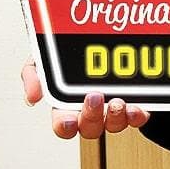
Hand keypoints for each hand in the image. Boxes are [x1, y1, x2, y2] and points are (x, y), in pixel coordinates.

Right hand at [21, 58, 149, 138]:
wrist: (107, 40)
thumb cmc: (70, 58)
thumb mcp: (46, 59)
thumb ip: (33, 74)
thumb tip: (32, 97)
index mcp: (68, 106)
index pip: (63, 125)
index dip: (65, 127)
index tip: (68, 121)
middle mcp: (92, 112)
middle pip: (90, 128)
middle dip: (92, 116)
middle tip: (94, 97)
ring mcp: (113, 111)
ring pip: (115, 124)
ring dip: (116, 117)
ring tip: (118, 102)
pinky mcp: (136, 105)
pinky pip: (138, 117)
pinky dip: (137, 115)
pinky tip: (136, 108)